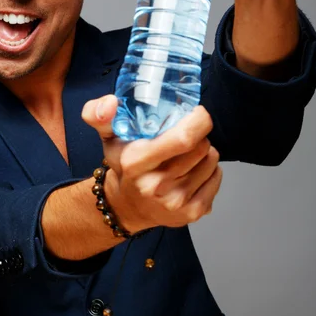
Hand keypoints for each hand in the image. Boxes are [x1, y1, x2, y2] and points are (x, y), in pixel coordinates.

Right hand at [82, 95, 221, 232]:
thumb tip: (109, 102)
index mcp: (136, 162)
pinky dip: (210, 169)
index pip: (183, 139)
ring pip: (211, 160)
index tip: (197, 112)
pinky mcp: (192, 212)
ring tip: (186, 154)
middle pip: (201, 147)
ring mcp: (175, 201)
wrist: (127, 207)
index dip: (198, 121)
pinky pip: (217, 177)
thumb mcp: (108, 137)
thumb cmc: (124, 166)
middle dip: (199, 134)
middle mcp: (156, 185)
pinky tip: (193, 171)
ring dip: (205, 151)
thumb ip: (98, 115)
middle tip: (186, 135)